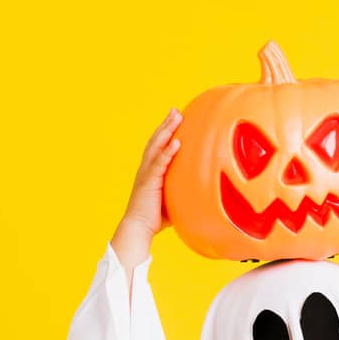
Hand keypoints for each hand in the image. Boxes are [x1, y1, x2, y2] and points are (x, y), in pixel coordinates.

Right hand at [121, 108, 181, 237]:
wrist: (138, 228)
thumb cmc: (154, 218)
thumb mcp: (171, 199)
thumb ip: (181, 190)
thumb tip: (201, 190)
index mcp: (150, 172)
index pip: (158, 147)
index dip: (165, 132)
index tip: (174, 119)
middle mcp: (146, 168)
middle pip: (156, 141)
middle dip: (166, 125)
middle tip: (175, 111)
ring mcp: (146, 173)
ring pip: (156, 147)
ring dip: (167, 131)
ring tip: (176, 117)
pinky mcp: (149, 181)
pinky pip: (159, 163)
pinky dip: (168, 152)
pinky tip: (176, 142)